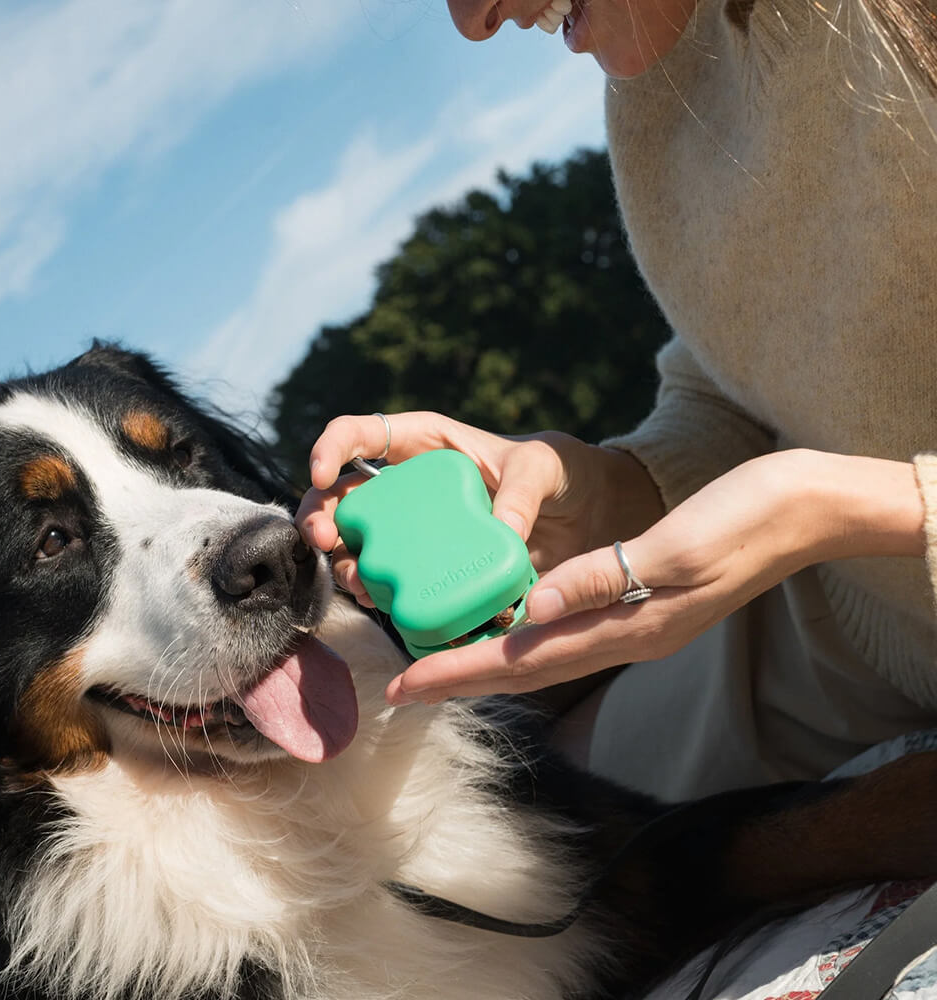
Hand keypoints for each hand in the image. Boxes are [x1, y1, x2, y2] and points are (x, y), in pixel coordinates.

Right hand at [296, 411, 663, 605]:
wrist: (589, 519)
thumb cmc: (562, 473)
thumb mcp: (544, 467)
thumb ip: (522, 490)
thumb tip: (501, 533)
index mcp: (425, 445)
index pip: (361, 433)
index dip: (331, 447)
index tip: (322, 473)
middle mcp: (410, 488)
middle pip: (344, 495)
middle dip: (322, 515)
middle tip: (322, 539)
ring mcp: (417, 532)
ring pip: (359, 544)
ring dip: (345, 562)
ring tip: (358, 581)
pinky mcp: (432, 569)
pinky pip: (394, 582)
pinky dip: (381, 595)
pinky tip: (383, 604)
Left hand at [383, 449, 924, 703]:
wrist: (802, 510)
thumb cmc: (744, 518)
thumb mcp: (676, 546)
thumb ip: (603, 578)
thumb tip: (532, 609)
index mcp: (628, 624)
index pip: (524, 658)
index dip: (459, 672)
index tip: (404, 686)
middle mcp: (624, 634)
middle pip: (525, 667)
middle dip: (460, 677)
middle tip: (400, 686)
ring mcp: (635, 623)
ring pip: (543, 654)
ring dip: (488, 661)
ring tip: (436, 662)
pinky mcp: (642, 604)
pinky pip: (567, 632)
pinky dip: (525, 637)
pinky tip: (507, 626)